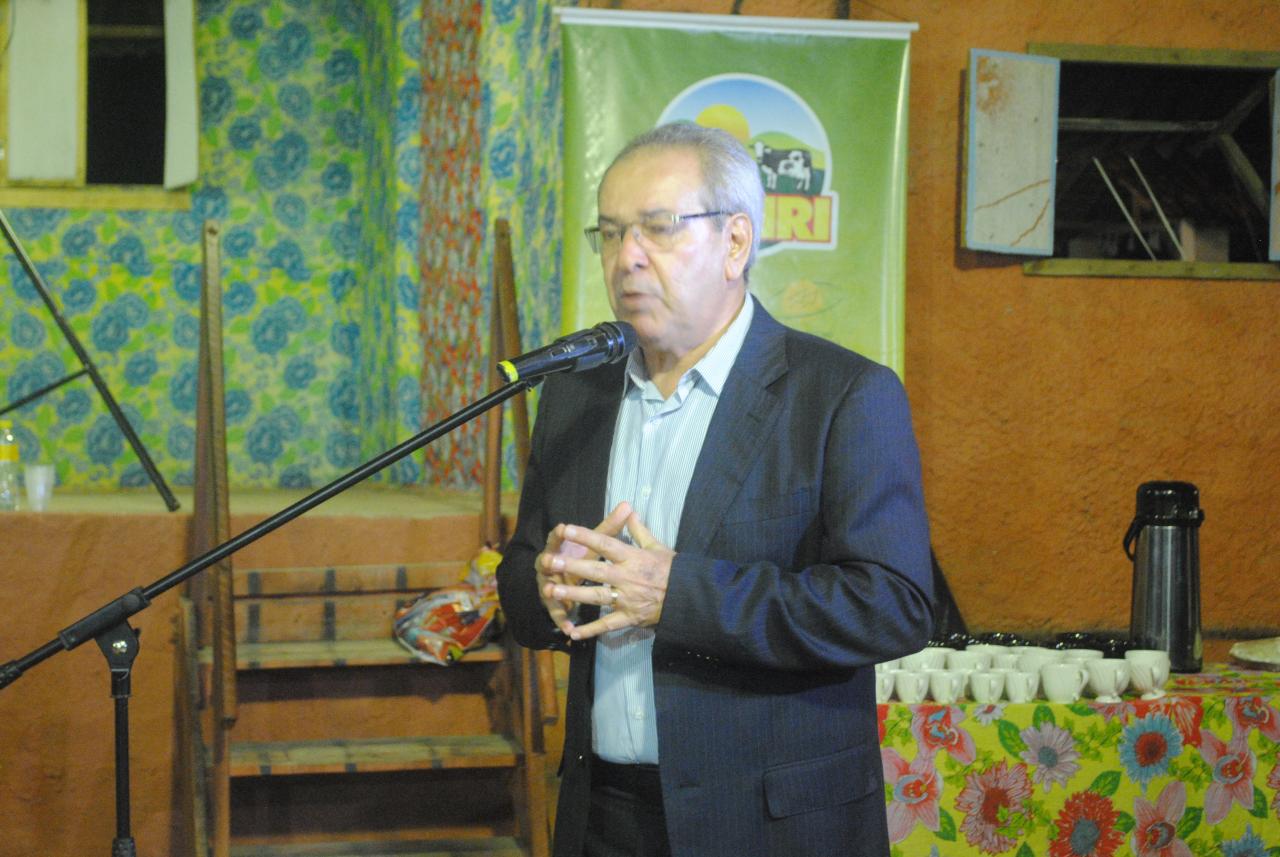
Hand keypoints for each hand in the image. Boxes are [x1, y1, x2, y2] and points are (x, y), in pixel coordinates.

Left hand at [543, 505, 673, 639]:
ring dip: (573, 594)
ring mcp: (626, 599)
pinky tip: (572, 632)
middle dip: (571, 566)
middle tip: (549, 561)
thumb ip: (639, 530)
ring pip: (596, 596)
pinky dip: (590, 630)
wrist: (689, 597)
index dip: (585, 536)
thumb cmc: (672, 569)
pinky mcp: (629, 617)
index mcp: (633, 557)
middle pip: (595, 570)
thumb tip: (629, 510)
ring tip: (552, 591)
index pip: (605, 544)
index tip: (566, 529)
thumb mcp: (657, 546)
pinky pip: (607, 625)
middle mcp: (626, 577)